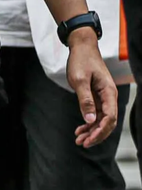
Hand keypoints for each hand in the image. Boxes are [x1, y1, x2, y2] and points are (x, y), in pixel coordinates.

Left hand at [66, 29, 117, 147]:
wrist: (81, 46)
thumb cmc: (81, 60)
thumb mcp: (80, 80)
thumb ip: (85, 100)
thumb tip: (90, 120)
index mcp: (109, 92)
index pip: (110, 118)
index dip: (100, 131)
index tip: (88, 139)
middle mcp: (109, 96)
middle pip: (107, 122)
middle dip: (96, 134)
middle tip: (82, 143)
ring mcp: (103, 96)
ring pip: (101, 120)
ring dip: (91, 130)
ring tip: (79, 139)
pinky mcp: (97, 95)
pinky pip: (96, 113)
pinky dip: (89, 122)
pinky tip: (80, 129)